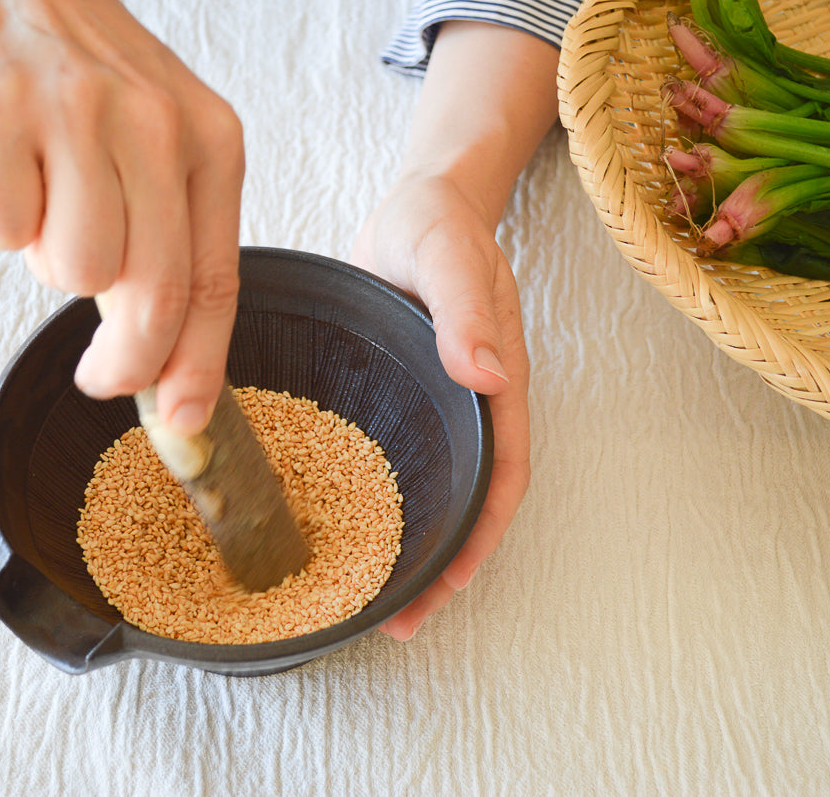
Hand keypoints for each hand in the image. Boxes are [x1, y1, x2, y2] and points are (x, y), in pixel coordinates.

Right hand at [0, 0, 242, 431]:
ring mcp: (75, 116)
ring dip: (53, 259)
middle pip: (153, 296)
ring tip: (49, 198)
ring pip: (75, 272)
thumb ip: (172, 238)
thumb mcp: (163, 142)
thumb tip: (165, 360)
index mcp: (211, 141)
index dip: (201, 366)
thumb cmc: (91, 74)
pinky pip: (1, 232)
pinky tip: (8, 169)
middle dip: (127, 362)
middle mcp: (155, 128)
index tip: (185, 422)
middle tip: (101, 376)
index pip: (216, 280)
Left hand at [352, 173, 530, 639]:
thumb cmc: (439, 224)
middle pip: (465, 502)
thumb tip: (486, 374)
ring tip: (360, 595)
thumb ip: (466, 308)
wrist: (414, 207)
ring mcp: (430, 407)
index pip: (500, 477)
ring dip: (402, 542)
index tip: (447, 587)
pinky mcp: (393, 400)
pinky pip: (387, 459)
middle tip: (394, 621)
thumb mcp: (449, 253)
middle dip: (438, 566)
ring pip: (426, 488)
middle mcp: (467, 407)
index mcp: (495, 385)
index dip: (479, 538)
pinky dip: (368, 498)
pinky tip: (329, 523)